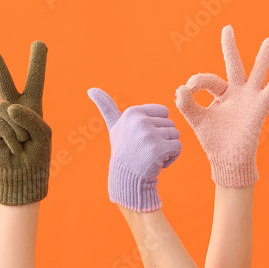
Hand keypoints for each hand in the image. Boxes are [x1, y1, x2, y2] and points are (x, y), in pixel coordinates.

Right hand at [0, 41, 51, 205]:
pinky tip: (14, 147)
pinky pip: (0, 122)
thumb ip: (30, 116)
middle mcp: (14, 106)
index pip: (35, 79)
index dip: (37, 61)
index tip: (39, 42)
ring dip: (20, 129)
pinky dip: (11, 136)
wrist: (22, 175)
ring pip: (7, 108)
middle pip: (4, 80)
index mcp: (32, 105)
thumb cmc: (36, 154)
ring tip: (23, 142)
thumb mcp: (43, 134)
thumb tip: (9, 107)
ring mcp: (0, 116)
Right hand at [88, 88, 181, 211]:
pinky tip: (157, 163)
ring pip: (176, 135)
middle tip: (146, 149)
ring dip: (167, 148)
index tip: (143, 137)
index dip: (157, 126)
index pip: (164, 112)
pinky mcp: (158, 149)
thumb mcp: (114, 126)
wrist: (125, 179)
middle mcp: (140, 121)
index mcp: (133, 112)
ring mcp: (149, 135)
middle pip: (171, 124)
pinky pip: (178, 147)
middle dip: (163, 139)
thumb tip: (90, 89)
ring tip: (151, 156)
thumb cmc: (123, 150)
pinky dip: (172, 158)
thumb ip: (106, 106)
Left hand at [175, 25, 268, 186]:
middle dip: (229, 47)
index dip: (196, 81)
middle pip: (233, 64)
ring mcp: (248, 99)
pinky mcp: (258, 108)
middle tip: (227, 28)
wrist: (227, 160)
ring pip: (256, 72)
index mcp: (219, 94)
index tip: (187, 90)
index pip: (207, 79)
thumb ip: (187, 104)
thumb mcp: (196, 120)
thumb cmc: (213, 140)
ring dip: (263, 57)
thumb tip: (180, 88)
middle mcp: (235, 93)